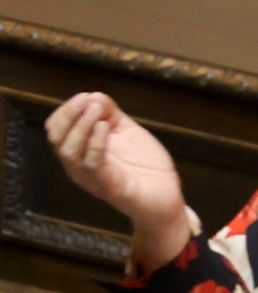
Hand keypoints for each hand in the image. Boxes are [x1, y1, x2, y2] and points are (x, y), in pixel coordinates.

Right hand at [44, 90, 194, 268]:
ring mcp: (91, 178)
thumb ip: (111, 113)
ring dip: (81, 125)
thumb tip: (93, 95)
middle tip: (86, 101)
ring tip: (96, 110)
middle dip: (69, 114)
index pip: (56, 128)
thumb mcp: (127, 131)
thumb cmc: (145, 165)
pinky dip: (96, 142)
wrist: (167, 197)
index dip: (66, 110)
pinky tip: (106, 127)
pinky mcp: (107, 187)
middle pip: (56, 137)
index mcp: (80, 150)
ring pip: (69, 151)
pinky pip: (92, 164)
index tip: (84, 96)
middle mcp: (79, 165)